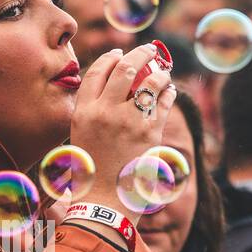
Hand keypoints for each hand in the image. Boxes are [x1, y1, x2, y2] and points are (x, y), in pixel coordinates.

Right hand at [69, 42, 176, 223]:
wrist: (103, 202)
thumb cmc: (90, 172)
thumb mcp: (80, 137)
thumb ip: (92, 111)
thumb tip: (112, 87)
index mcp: (83, 112)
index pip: (97, 72)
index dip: (110, 58)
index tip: (119, 53)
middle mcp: (105, 112)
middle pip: (125, 69)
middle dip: (140, 54)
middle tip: (149, 50)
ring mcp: (129, 122)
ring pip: (150, 82)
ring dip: (159, 73)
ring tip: (163, 71)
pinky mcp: (150, 134)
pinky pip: (164, 104)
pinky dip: (169, 94)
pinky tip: (170, 91)